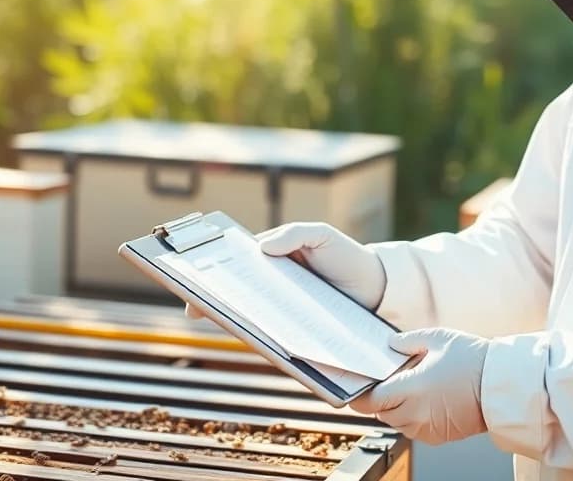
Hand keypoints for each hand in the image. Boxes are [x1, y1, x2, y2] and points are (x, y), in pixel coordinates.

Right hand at [185, 222, 386, 318]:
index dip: (214, 274)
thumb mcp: (322, 235)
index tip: (194, 283)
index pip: (237, 266)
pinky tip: (258, 340)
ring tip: (227, 323)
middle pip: (239, 295)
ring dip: (239, 322)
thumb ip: (294, 233)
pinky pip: (277, 336)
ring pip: (254, 318)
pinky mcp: (299, 330)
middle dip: (216, 301)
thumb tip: (261, 246)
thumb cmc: (346, 256)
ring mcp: (285, 309)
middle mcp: (274, 287)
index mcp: (273, 260)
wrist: (378, 288)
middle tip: (198, 308)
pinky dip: (266, 338)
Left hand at [350, 328, 488, 444]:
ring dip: (398, 409)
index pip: (370, 401)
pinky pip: (415, 430)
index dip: (360, 396)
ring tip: (415, 390)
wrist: (500, 387)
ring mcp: (427, 428)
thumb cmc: (473, 361)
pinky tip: (429, 402)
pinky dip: (415, 418)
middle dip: (383, 398)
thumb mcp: (438, 338)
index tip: (359, 388)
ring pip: (398, 423)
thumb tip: (390, 345)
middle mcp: (415, 412)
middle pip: (382, 413)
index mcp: (411, 389)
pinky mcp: (438, 437)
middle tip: (394, 381)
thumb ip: (407, 341)